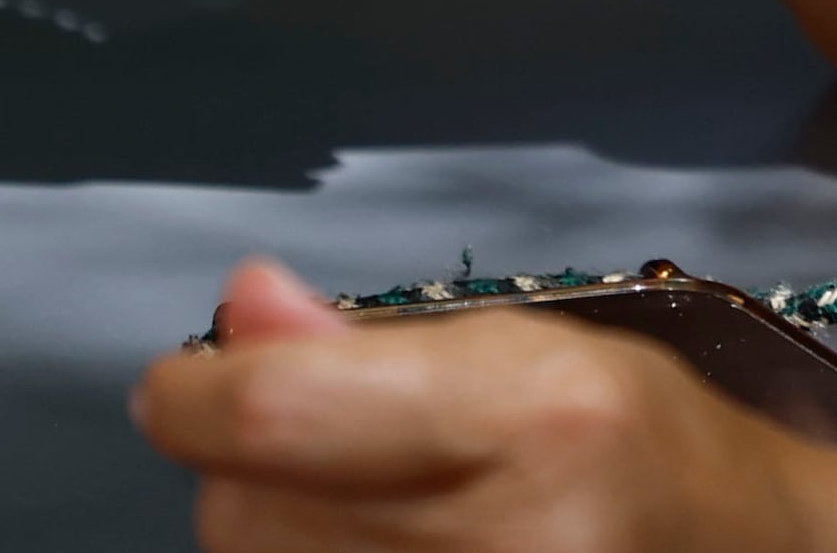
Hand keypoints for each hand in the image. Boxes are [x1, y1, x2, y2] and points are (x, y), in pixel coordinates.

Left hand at [137, 263, 836, 552]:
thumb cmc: (650, 452)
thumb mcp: (537, 353)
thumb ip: (373, 341)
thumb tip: (241, 308)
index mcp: (533, 422)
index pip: (276, 415)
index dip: (196, 393)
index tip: (186, 382)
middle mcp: (503, 544)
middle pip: (244, 510)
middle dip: (246, 466)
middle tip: (322, 446)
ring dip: (276, 533)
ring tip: (371, 511)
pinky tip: (377, 551)